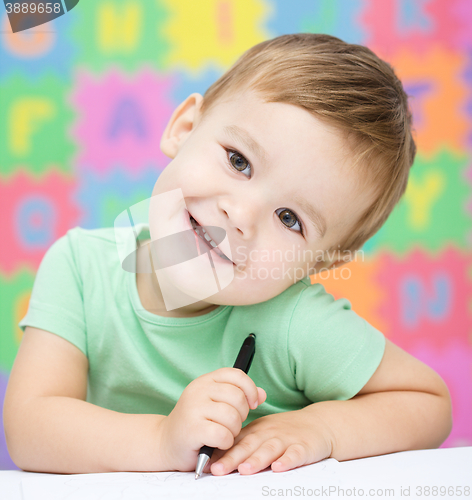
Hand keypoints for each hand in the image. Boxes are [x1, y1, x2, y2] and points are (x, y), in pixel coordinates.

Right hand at [156, 367, 265, 471]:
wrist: (164, 442)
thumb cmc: (196, 423)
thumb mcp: (217, 404)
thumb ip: (239, 397)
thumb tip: (262, 394)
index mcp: (205, 380)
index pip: (236, 374)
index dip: (250, 389)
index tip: (253, 403)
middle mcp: (198, 390)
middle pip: (238, 397)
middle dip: (242, 415)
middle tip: (231, 425)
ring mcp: (193, 408)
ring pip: (232, 417)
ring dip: (233, 431)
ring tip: (223, 435)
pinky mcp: (192, 429)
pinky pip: (223, 434)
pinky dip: (225, 442)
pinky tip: (217, 443)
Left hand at [209, 406, 333, 475]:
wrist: (319, 423)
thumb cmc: (285, 432)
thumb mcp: (263, 433)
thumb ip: (243, 444)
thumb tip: (216, 460)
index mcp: (257, 430)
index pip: (237, 441)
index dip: (222, 452)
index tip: (207, 464)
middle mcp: (269, 433)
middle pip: (249, 445)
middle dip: (233, 458)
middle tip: (218, 469)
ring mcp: (287, 439)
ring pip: (270, 449)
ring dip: (257, 459)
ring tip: (244, 469)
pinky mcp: (304, 446)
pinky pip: (295, 454)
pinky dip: (287, 460)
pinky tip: (279, 467)